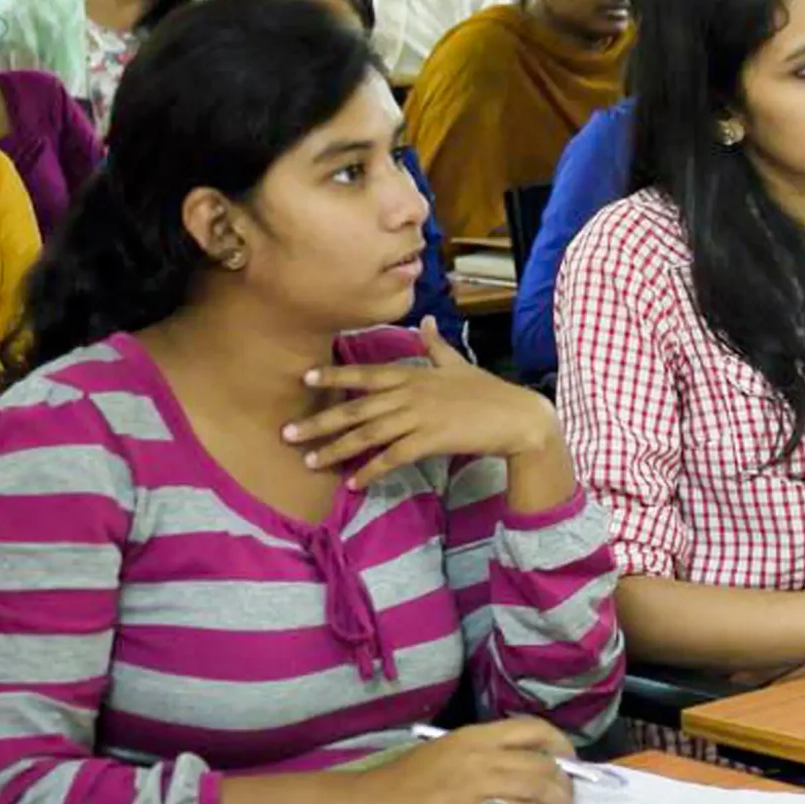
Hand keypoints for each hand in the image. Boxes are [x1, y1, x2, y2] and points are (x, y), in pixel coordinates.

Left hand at [285, 318, 560, 488]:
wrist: (516, 417)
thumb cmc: (488, 391)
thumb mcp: (459, 364)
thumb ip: (436, 345)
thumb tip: (427, 321)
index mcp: (413, 374)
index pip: (365, 374)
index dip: (333, 375)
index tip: (305, 378)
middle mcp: (410, 393)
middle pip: (356, 408)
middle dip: (320, 421)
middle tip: (288, 433)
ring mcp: (419, 417)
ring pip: (368, 434)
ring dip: (337, 449)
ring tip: (311, 462)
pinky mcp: (430, 441)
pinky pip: (392, 458)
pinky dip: (371, 470)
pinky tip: (353, 482)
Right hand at [356, 717, 574, 803]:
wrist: (378, 799)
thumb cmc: (414, 775)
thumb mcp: (453, 748)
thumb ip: (490, 751)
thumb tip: (535, 764)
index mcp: (477, 735)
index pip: (534, 730)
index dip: (560, 745)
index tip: (568, 760)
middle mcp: (481, 754)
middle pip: (542, 763)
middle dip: (564, 781)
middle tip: (568, 795)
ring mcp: (477, 783)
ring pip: (537, 787)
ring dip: (557, 801)